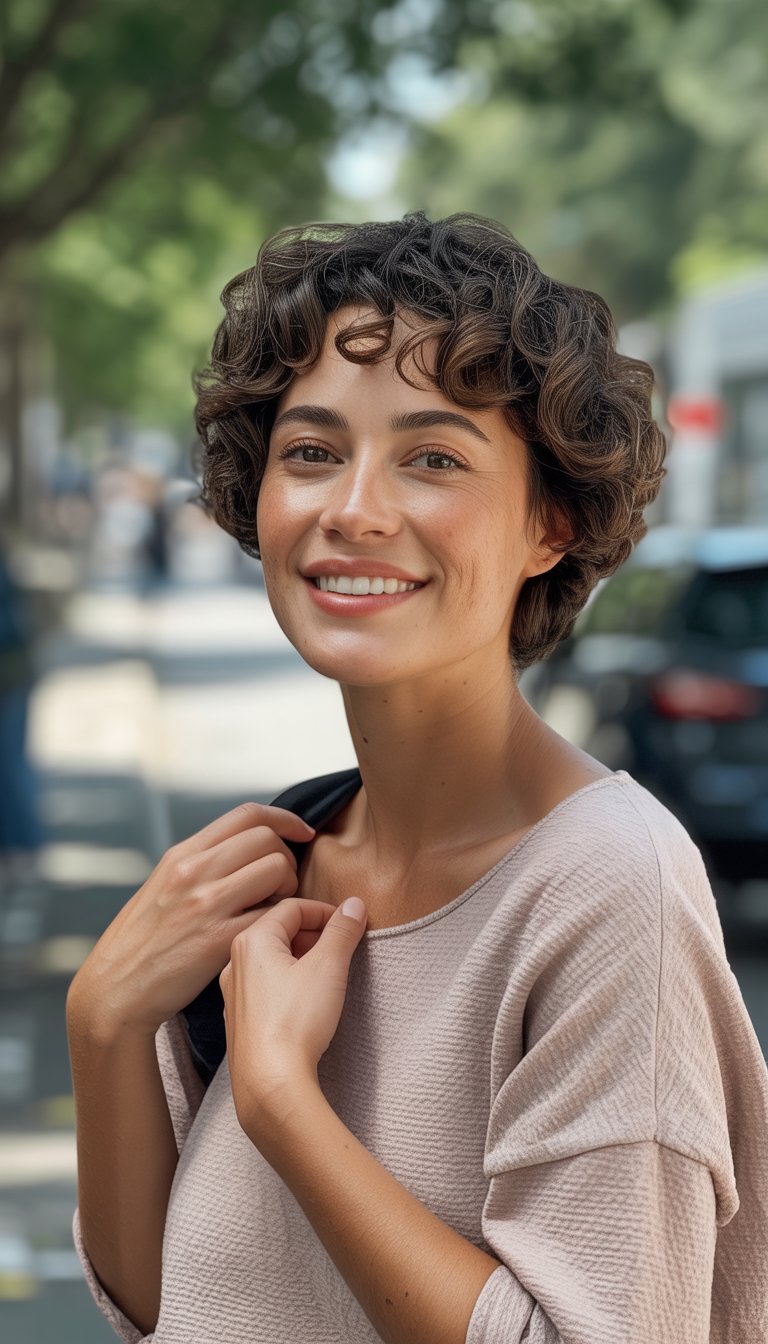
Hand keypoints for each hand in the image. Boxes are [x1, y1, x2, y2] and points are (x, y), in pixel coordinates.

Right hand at [66, 802, 315, 1038]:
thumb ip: (200, 864)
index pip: (248, 814)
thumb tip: (243, 849)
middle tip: (282, 886)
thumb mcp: (163, 886)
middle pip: (267, 840)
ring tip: (275, 909)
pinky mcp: (218, 940)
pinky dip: (281, 922)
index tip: (303, 833)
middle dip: (288, 859)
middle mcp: (194, 871)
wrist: (116, 989)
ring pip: (277, 871)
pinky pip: (271, 914)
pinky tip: (271, 934)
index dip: (285, 819)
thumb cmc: (142, 941)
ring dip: (288, 889)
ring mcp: (206, 904)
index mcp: (182, 854)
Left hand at [219, 895, 366, 1136]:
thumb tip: (353, 906)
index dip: (325, 911)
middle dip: (314, 934)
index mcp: (252, 941)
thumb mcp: (328, 968)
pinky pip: (264, 988)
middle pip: (278, 932)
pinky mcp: (239, 1021)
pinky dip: (287, 983)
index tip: (349, 922)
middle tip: (342, 947)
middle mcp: (235, 963)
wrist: (269, 1083)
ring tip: (328, 973)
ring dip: (300, 959)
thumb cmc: (295, 1021)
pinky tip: (305, 1002)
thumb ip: (342, 932)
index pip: (292, 907)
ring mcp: (233, 993)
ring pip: (270, 961)